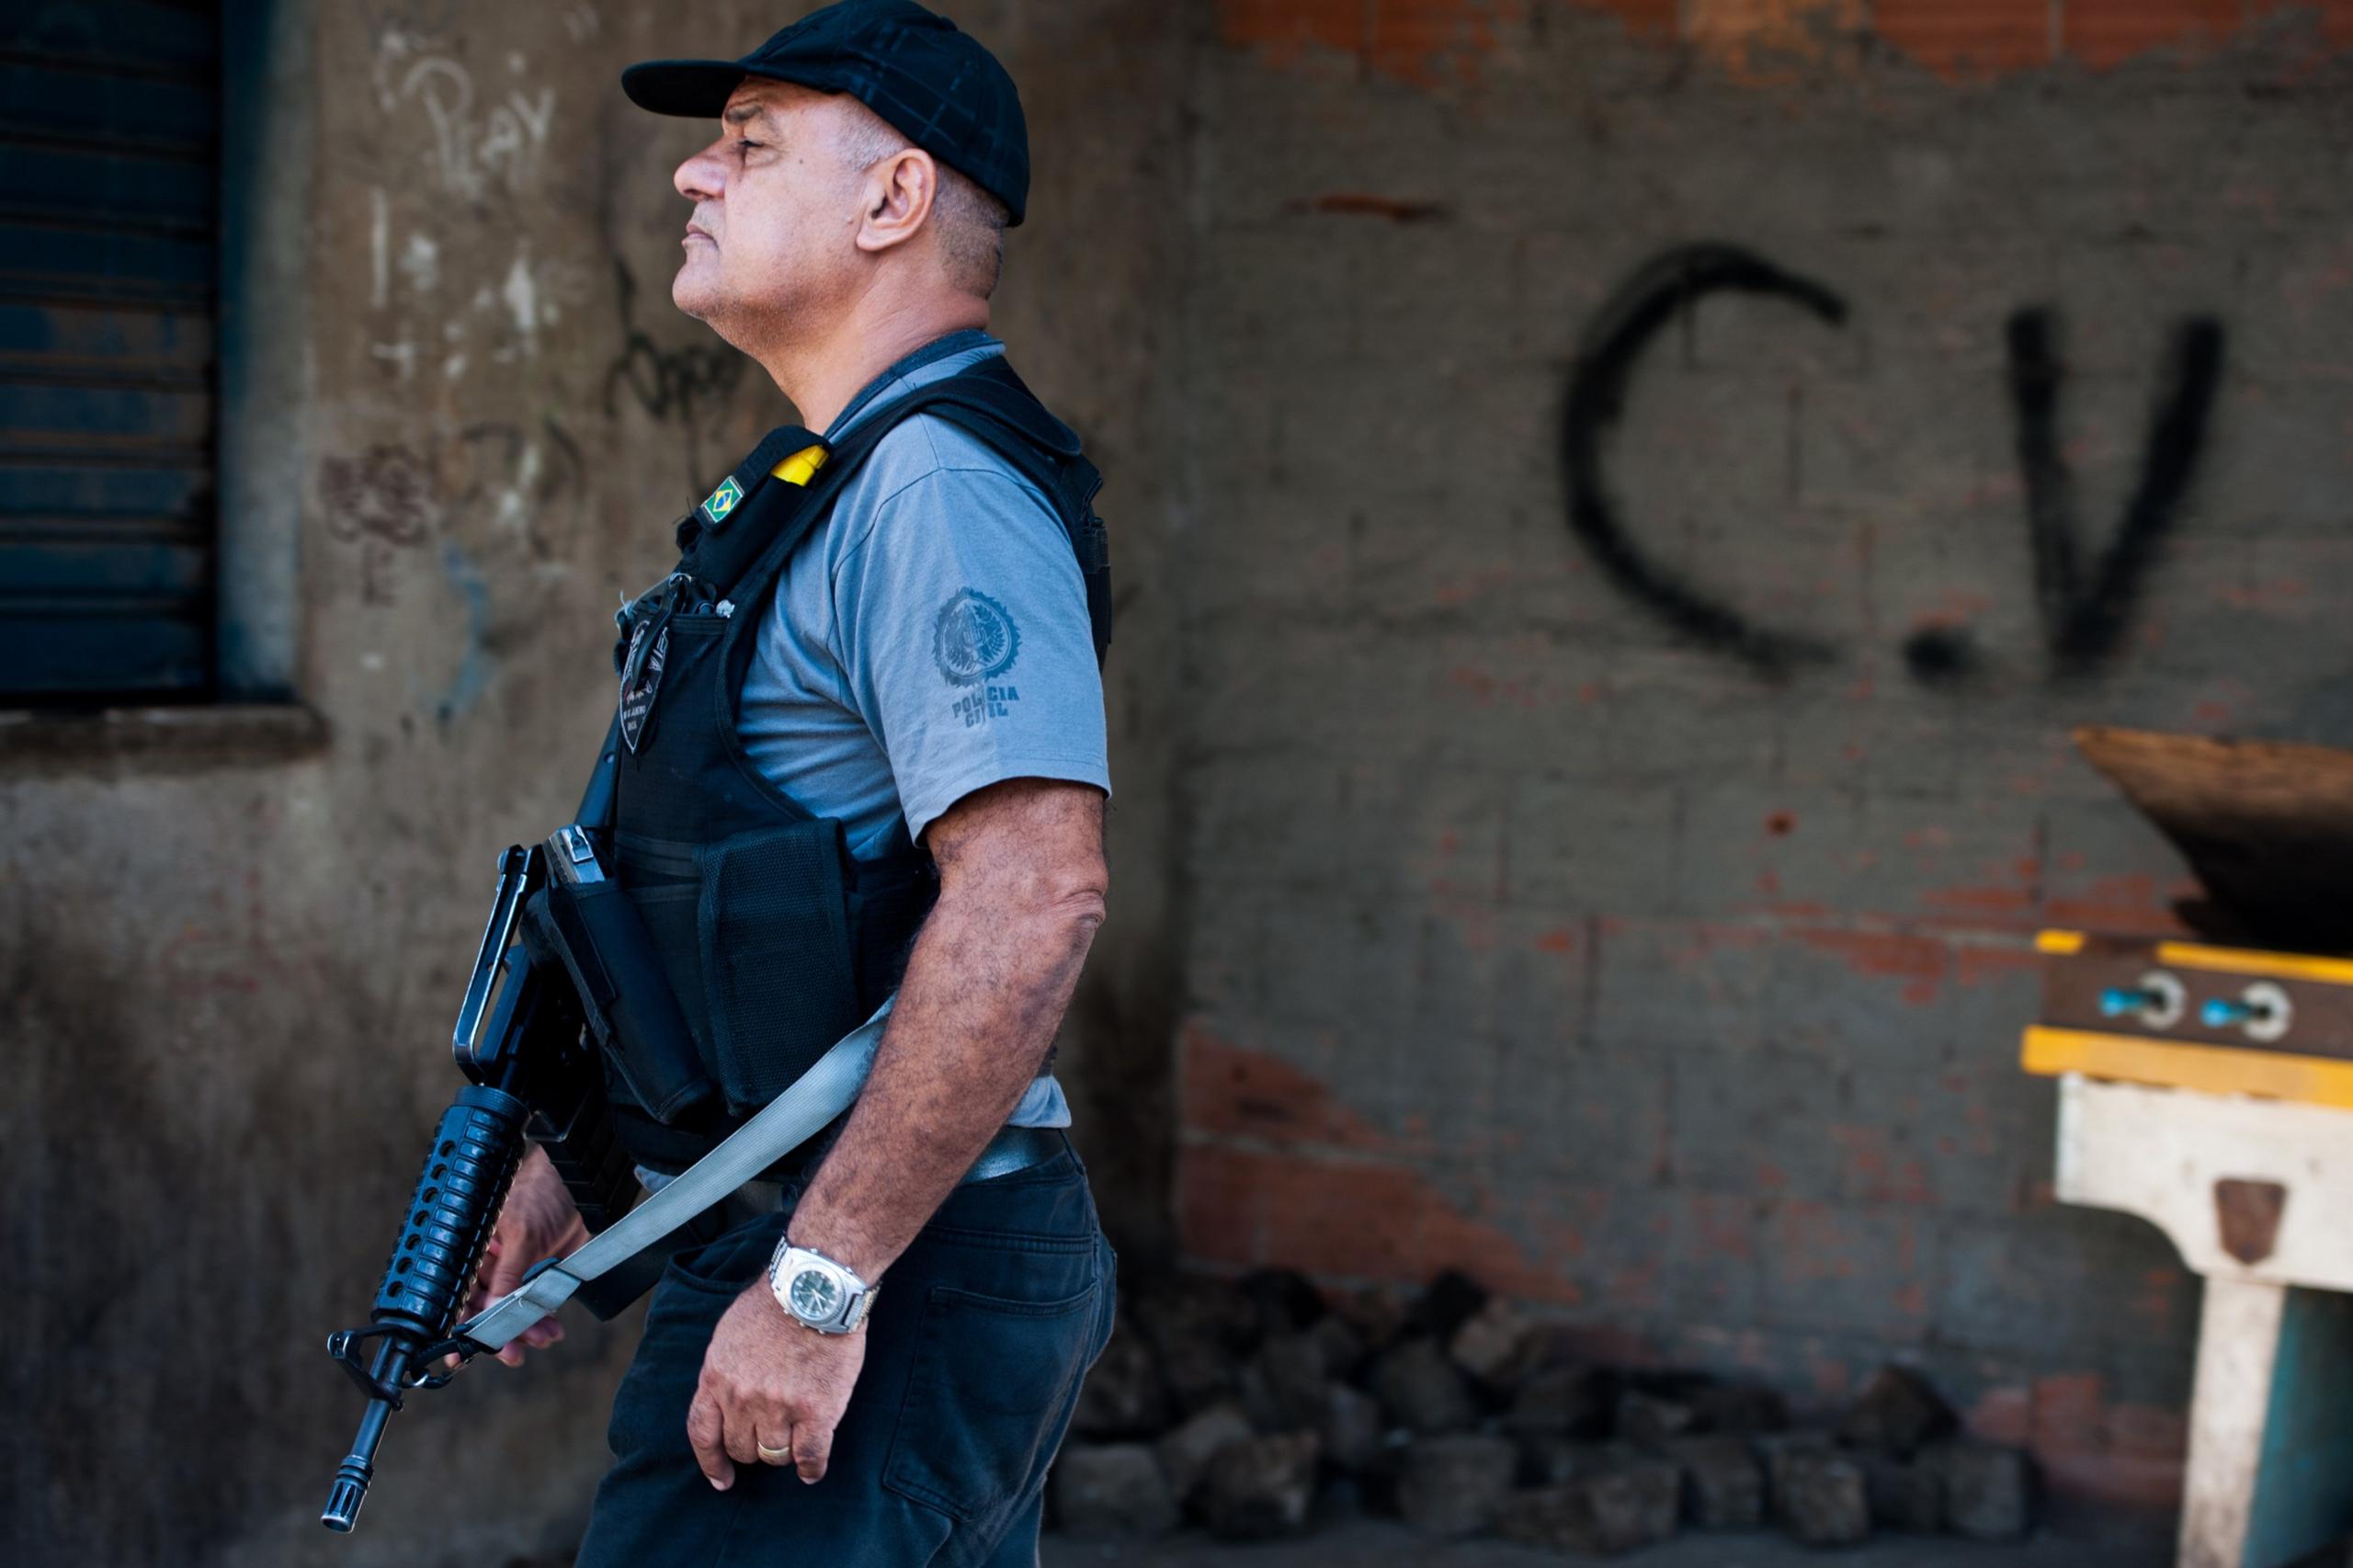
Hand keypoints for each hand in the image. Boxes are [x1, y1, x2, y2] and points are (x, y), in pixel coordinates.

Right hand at [466, 1146, 590, 1366]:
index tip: (462, 1353)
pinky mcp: (541, 1273)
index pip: (460, 1293)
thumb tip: (490, 1314)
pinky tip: (550, 1328)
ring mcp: (517, 1269)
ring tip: (542, 1338)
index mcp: (474, 1248)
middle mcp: (492, 1263)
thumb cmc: (544, 1191)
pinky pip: (537, 1304)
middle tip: (512, 1354)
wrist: (584, 1183)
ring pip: (513, 1312)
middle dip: (500, 1333)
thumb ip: (507, 1277)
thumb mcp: (521, 1234)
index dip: (460, 1324)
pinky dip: (543, 1319)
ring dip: (525, 1329)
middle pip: (486, 1310)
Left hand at [688, 1284, 866, 1489]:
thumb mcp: (729, 1334)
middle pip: (741, 1447)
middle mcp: (742, 1397)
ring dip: (783, 1451)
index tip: (721, 1479)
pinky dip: (811, 1468)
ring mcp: (779, 1406)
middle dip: (753, 1447)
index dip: (710, 1462)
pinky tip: (812, 1469)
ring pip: (774, 1455)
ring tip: (796, 1436)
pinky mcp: (816, 1411)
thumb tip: (724, 1398)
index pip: (703, 1433)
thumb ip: (723, 1371)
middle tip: (770, 1436)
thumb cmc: (775, 1303)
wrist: (817, 1287)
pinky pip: (810, 1456)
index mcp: (717, 1377)